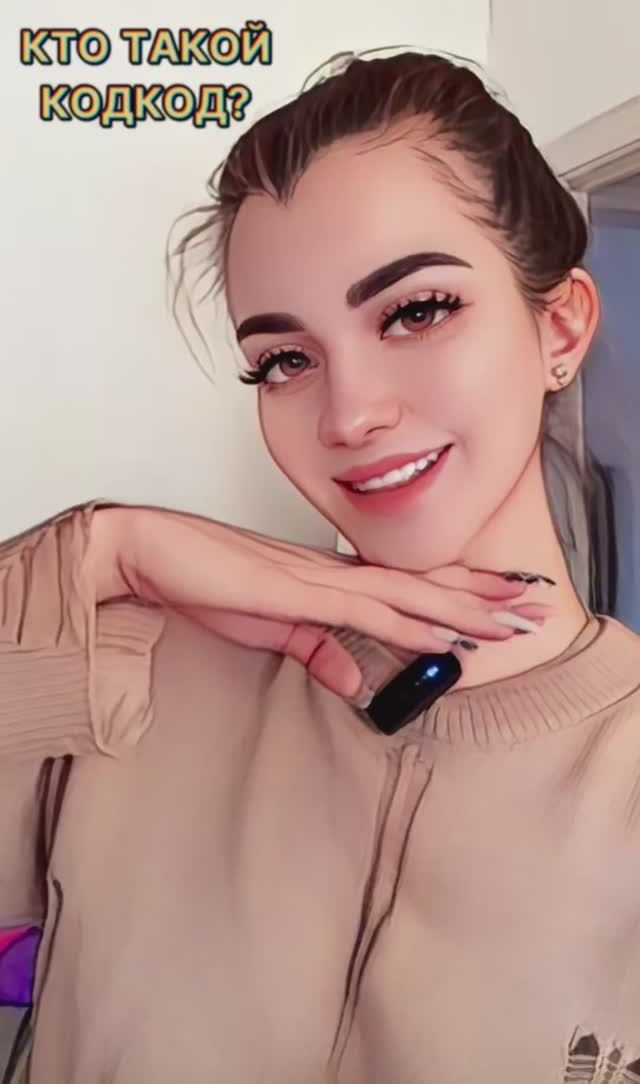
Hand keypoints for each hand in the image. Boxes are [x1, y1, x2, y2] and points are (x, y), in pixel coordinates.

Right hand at [89, 505, 539, 698]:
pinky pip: (365, 610)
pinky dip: (409, 622)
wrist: (154, 552)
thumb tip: (356, 680)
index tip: (500, 601)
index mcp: (331, 578)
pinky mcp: (297, 592)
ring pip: (408, 593)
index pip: (409, 586)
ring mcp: (319, 578)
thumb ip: (317, 650)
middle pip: (425, 583)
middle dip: (483, 594)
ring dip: (464, 607)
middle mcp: (336, 572)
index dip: (459, 592)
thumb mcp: (271, 629)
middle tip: (533, 602)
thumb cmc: (206, 581)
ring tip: (512, 618)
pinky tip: (443, 634)